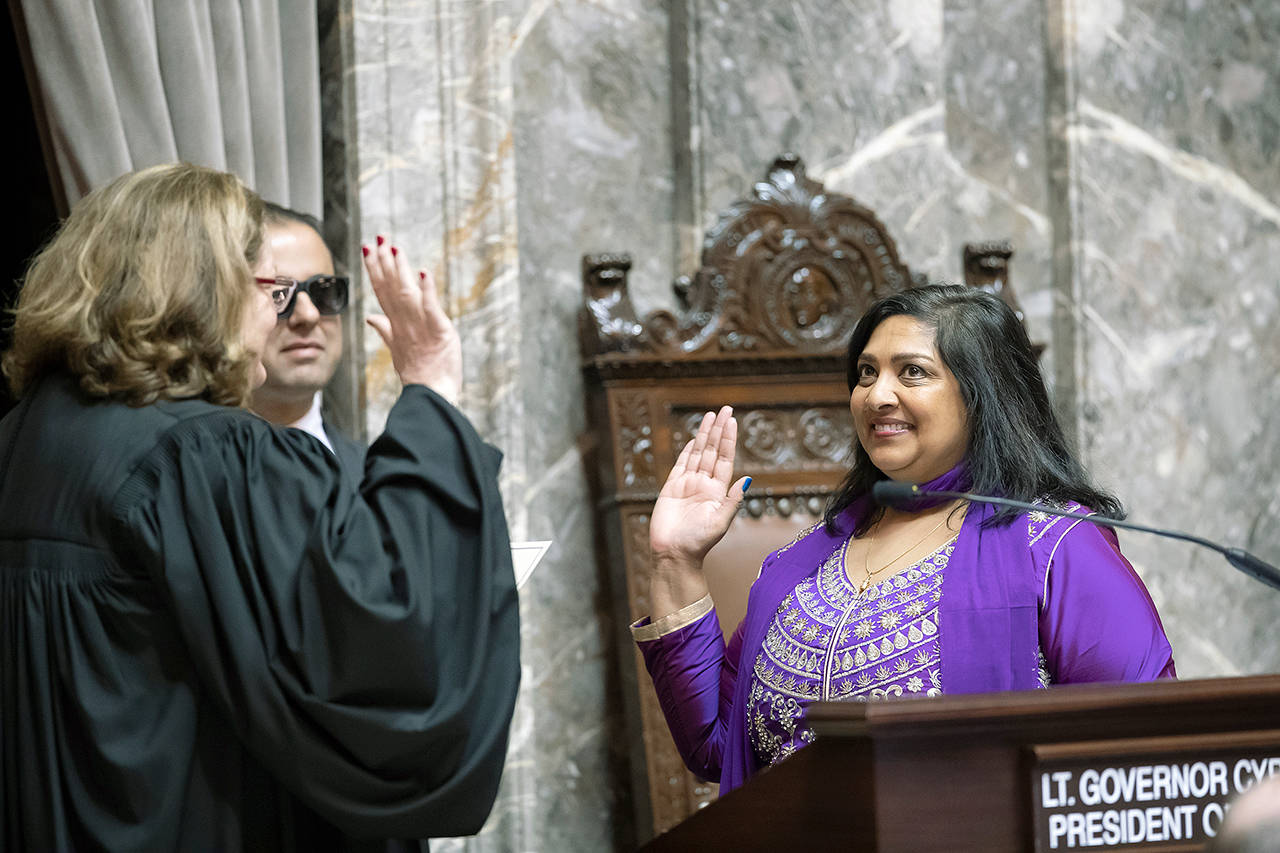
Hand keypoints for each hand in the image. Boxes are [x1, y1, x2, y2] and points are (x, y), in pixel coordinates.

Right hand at [362, 238, 461, 404]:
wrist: (430, 394)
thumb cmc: (418, 372)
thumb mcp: (398, 349)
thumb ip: (385, 330)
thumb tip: (371, 318)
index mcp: (396, 324)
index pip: (382, 291)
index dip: (375, 269)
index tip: (368, 248)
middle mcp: (405, 322)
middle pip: (391, 287)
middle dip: (384, 261)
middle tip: (379, 237)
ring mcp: (420, 326)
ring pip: (407, 293)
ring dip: (401, 270)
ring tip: (395, 249)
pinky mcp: (439, 331)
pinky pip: (431, 308)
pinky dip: (427, 290)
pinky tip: (423, 272)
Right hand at [649, 406, 749, 565]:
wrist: (674, 554)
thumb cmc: (698, 543)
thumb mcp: (720, 521)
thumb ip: (732, 500)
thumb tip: (747, 479)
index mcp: (718, 491)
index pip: (725, 459)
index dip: (729, 440)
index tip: (732, 421)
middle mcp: (704, 485)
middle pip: (713, 451)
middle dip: (718, 430)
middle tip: (724, 409)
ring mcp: (688, 485)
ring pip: (698, 454)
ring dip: (704, 435)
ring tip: (710, 416)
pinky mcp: (671, 488)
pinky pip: (680, 465)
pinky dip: (687, 451)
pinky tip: (693, 440)